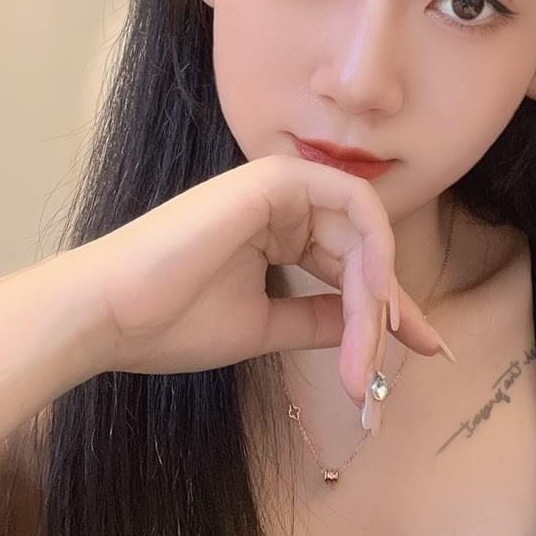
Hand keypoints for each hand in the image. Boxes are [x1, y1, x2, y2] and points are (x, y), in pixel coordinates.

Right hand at [69, 155, 444, 407]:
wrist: (111, 316)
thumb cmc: (171, 323)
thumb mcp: (265, 327)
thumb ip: (319, 321)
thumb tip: (370, 329)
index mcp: (278, 230)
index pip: (353, 264)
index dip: (392, 308)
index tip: (424, 346)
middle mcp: (284, 202)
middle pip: (366, 250)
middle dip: (392, 309)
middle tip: (409, 356)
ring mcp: (281, 186)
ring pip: (366, 235)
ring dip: (379, 296)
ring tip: (372, 353)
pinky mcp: (277, 180)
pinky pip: (355, 207)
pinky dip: (374, 252)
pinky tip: (375, 303)